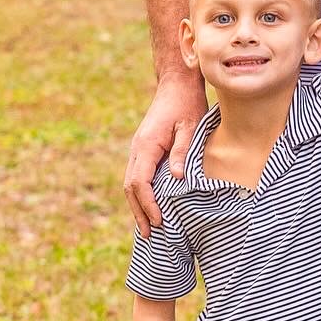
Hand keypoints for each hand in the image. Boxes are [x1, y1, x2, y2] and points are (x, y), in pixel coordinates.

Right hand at [124, 71, 208, 236]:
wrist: (176, 85)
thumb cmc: (186, 103)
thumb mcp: (190, 127)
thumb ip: (183, 152)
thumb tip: (177, 179)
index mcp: (146, 145)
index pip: (141, 181)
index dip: (148, 204)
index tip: (160, 221)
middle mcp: (137, 149)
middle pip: (131, 187)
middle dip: (139, 212)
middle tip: (150, 235)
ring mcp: (138, 150)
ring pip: (131, 183)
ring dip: (138, 206)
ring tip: (147, 229)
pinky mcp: (144, 150)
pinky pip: (138, 176)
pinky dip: (141, 195)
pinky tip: (149, 207)